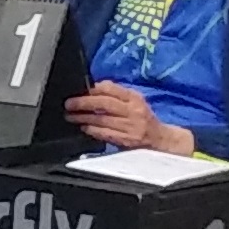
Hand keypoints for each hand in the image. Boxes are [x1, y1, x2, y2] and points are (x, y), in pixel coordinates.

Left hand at [67, 82, 186, 151]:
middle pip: (104, 104)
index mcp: (135, 98)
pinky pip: (105, 133)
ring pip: (102, 120)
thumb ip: (117, 94)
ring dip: (83, 118)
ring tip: (70, 116)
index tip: (80, 90)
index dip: (94, 89)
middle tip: (69, 104)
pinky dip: (92, 130)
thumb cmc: (143, 117)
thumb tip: (95, 87)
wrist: (159, 139)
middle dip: (84, 103)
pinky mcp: (126, 140)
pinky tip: (84, 127)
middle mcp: (133, 111)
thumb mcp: (135, 101)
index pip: (112, 89)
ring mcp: (130, 127)